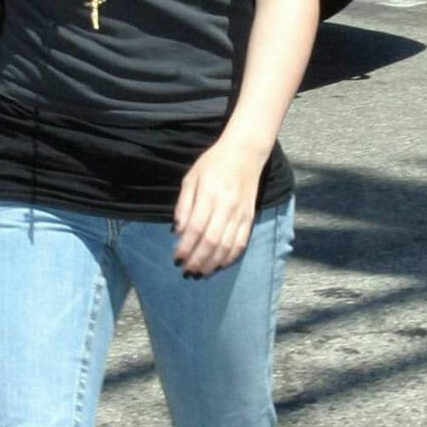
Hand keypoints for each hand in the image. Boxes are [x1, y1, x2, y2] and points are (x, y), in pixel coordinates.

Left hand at [173, 138, 261, 275]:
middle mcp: (226, 206)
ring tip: (200, 273)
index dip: (185, 247)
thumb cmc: (213, 164)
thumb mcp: (191, 178)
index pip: (196, 228)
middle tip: (186, 271)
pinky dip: (230, 257)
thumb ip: (183, 205)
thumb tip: (177, 231)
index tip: (176, 259)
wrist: (245, 153)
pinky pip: (241, 242)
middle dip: (197, 260)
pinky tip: (219, 265)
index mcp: (209, 195)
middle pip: (211, 241)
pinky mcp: (250, 217)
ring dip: (212, 263)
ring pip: (227, 246)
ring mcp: (240, 213)